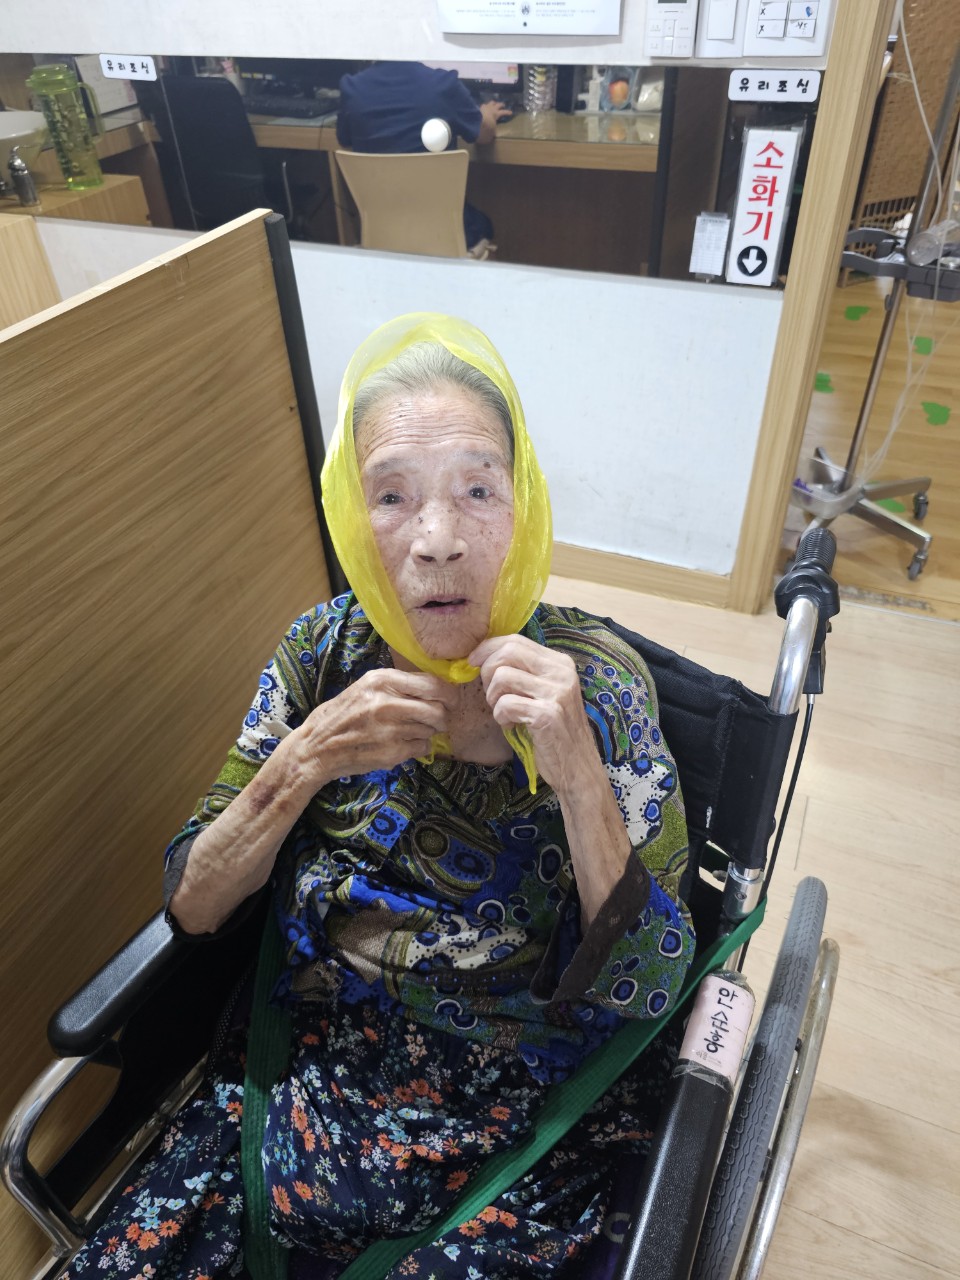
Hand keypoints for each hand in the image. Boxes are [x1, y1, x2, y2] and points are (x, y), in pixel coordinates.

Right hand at [296, 669, 450, 783]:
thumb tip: (436, 688)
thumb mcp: (365, 688)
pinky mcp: (392, 752)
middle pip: (438, 709)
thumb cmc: (342, 714)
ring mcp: (390, 729)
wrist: (317, 747)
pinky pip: (423, 747)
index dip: (448, 694)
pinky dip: (418, 747)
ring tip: (409, 731)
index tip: (450, 700)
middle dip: (442, 717)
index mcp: (381, 680)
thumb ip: (398, 686)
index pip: (433, 684)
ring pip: (432, 729)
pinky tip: (402, 744)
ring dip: (427, 732)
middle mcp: (387, 703)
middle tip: (436, 721)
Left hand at [468, 635, 599, 794]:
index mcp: (560, 663)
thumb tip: (483, 655)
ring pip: (502, 677)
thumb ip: (524, 672)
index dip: (487, 648)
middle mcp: (562, 672)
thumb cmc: (554, 731)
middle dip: (487, 672)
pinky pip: (505, 704)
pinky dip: (500, 717)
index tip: (472, 662)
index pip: (516, 640)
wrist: (577, 767)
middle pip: (507, 652)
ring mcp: (557, 692)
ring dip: (494, 698)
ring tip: (505, 713)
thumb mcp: (544, 693)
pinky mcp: (547, 714)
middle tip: (492, 696)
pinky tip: (511, 726)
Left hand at [477, 100, 510, 143]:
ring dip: (492, 103)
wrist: (473, 124)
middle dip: (500, 104)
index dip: (507, 112)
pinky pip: (482, 106)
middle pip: (497, 104)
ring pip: (490, 103)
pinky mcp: (477, 108)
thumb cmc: (485, 130)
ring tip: (493, 104)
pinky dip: (484, 106)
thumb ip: (492, 133)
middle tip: (503, 105)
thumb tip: (492, 134)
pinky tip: (483, 108)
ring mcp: (484, 107)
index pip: (503, 112)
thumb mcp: (490, 135)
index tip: (511, 112)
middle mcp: (491, 109)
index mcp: (496, 114)